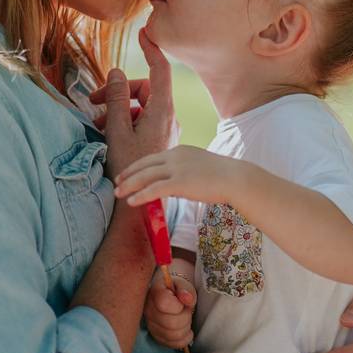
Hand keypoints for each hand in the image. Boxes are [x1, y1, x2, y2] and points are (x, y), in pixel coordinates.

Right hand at [89, 28, 175, 180]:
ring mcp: (165, 129)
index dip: (151, 48)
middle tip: (93, 102)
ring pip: (140, 106)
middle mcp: (167, 117)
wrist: (142, 204)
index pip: (160, 70)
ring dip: (118, 109)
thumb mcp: (117, 130)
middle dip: (119, 91)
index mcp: (162, 111)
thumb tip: (117, 72)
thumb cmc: (129, 167)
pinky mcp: (159, 139)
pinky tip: (108, 133)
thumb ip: (117, 99)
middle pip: (144, 89)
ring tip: (98, 124)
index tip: (143, 32)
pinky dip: (124, 121)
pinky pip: (142, 120)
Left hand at [113, 146, 244, 206]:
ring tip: (117, 193)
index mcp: (179, 150)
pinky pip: (154, 189)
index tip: (127, 174)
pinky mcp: (180, 182)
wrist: (236, 178)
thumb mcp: (199, 166)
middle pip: (144, 164)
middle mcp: (175, 156)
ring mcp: (177, 168)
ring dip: (129, 185)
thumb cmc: (222, 176)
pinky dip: (140, 195)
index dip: (137, 166)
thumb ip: (184, 171)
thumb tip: (172, 184)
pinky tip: (131, 202)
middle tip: (116, 182)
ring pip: (146, 176)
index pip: (152, 157)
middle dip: (128, 174)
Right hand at [144, 272, 196, 348]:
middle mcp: (148, 309)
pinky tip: (185, 330)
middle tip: (187, 311)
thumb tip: (187, 298)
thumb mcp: (183, 284)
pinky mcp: (156, 337)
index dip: (178, 306)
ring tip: (186, 320)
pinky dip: (184, 339)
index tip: (182, 304)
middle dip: (185, 318)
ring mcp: (151, 325)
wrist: (173, 297)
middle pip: (170, 323)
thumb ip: (185, 289)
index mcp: (154, 292)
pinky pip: (173, 344)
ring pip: (172, 335)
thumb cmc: (177, 290)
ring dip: (185, 328)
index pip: (163, 303)